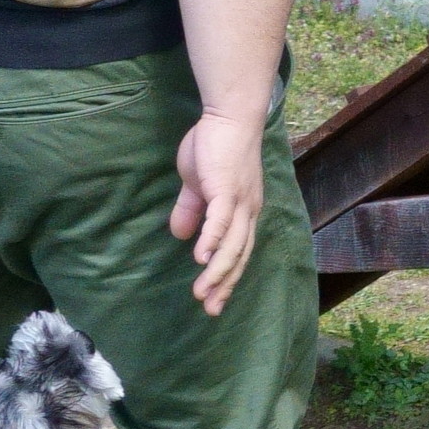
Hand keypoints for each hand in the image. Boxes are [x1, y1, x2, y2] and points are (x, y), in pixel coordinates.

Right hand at [170, 104, 265, 315]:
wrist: (229, 117)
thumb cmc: (215, 146)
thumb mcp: (197, 184)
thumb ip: (191, 209)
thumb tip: (181, 236)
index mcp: (242, 211)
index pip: (238, 252)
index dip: (227, 278)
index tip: (214, 301)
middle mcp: (247, 212)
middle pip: (239, 256)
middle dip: (225, 285)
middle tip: (211, 310)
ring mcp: (240, 202)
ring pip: (232, 246)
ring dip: (217, 271)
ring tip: (202, 293)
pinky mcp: (227, 190)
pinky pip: (221, 221)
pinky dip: (212, 241)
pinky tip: (201, 259)